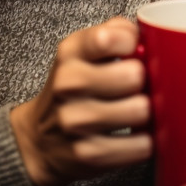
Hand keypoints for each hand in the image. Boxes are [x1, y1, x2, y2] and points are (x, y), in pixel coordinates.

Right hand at [9, 17, 149, 185]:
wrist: (38, 140)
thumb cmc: (73, 90)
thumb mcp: (81, 53)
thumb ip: (113, 32)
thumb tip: (148, 31)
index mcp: (70, 52)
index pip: (109, 38)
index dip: (133, 43)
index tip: (133, 52)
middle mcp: (68, 84)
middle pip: (135, 75)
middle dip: (145, 82)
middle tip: (138, 87)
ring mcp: (76, 121)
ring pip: (141, 110)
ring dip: (148, 113)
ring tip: (137, 111)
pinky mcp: (88, 154)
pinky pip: (140, 145)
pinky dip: (145, 142)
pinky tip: (135, 136)